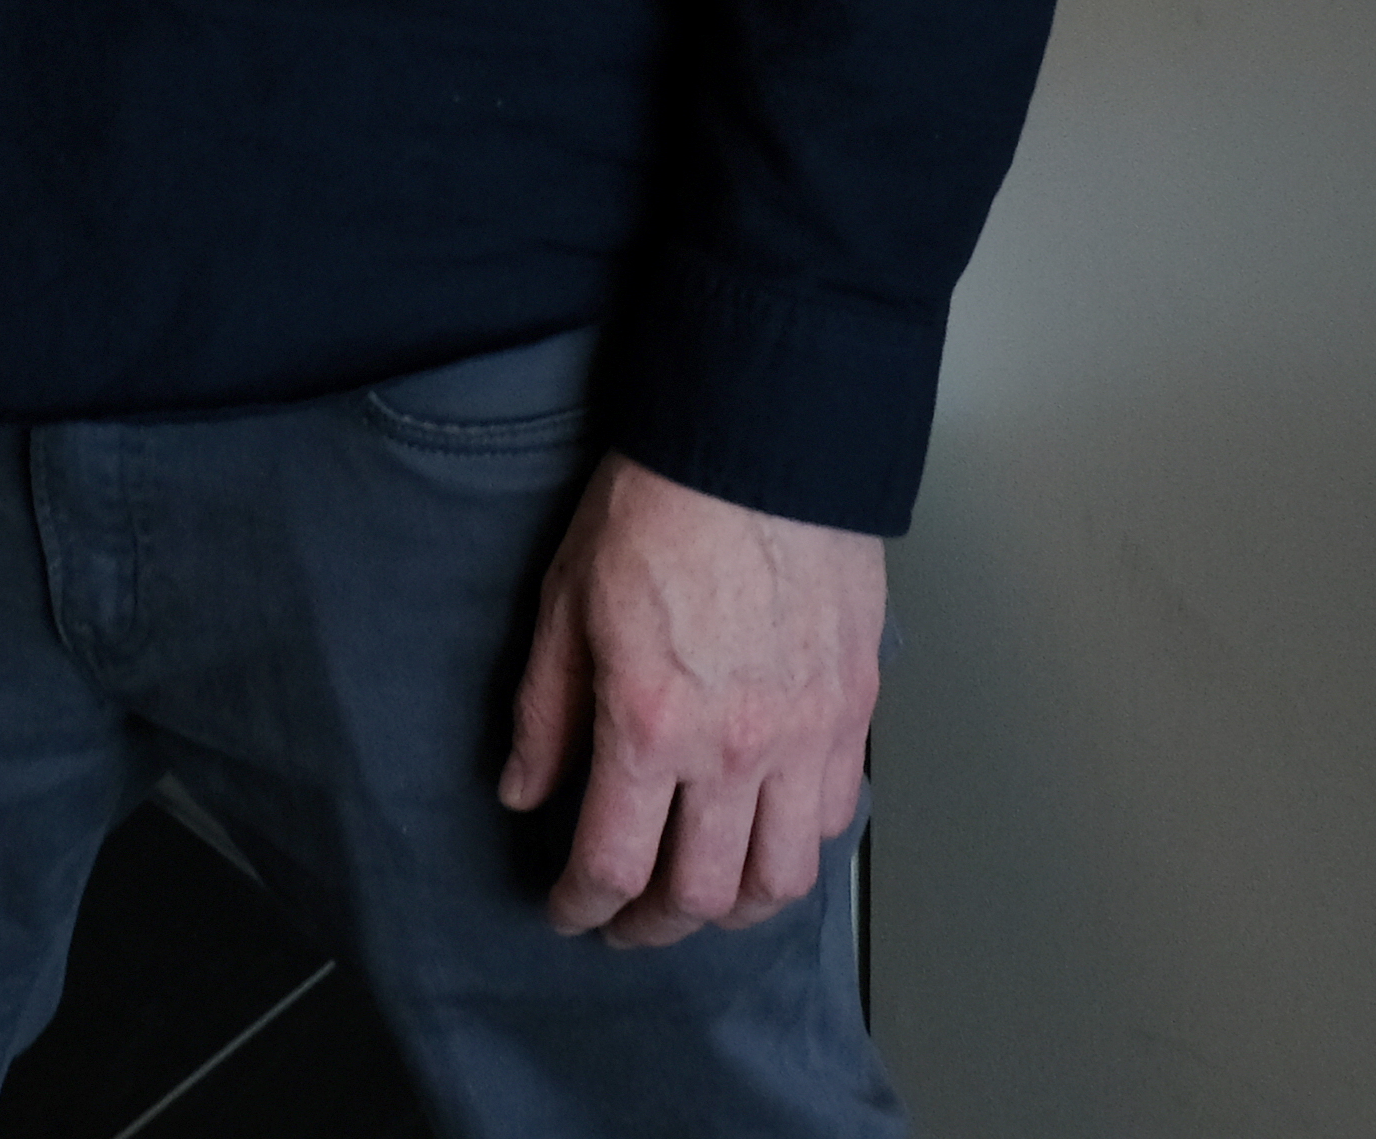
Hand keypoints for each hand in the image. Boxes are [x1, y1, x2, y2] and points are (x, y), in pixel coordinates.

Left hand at [497, 452, 880, 942]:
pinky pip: (836, 817)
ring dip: (735, 908)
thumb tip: (523, 788)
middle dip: (652, 927)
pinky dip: (800, 847)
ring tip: (701, 901)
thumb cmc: (658, 510)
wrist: (759, 450)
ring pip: (781, 879)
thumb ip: (545, 712)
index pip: (612, 862)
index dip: (581, 906)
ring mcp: (804, 737)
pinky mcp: (852, 713)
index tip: (567, 912)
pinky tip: (766, 836)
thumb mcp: (565, 605)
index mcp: (650, 725)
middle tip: (627, 923)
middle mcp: (735, 750)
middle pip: (700, 894)